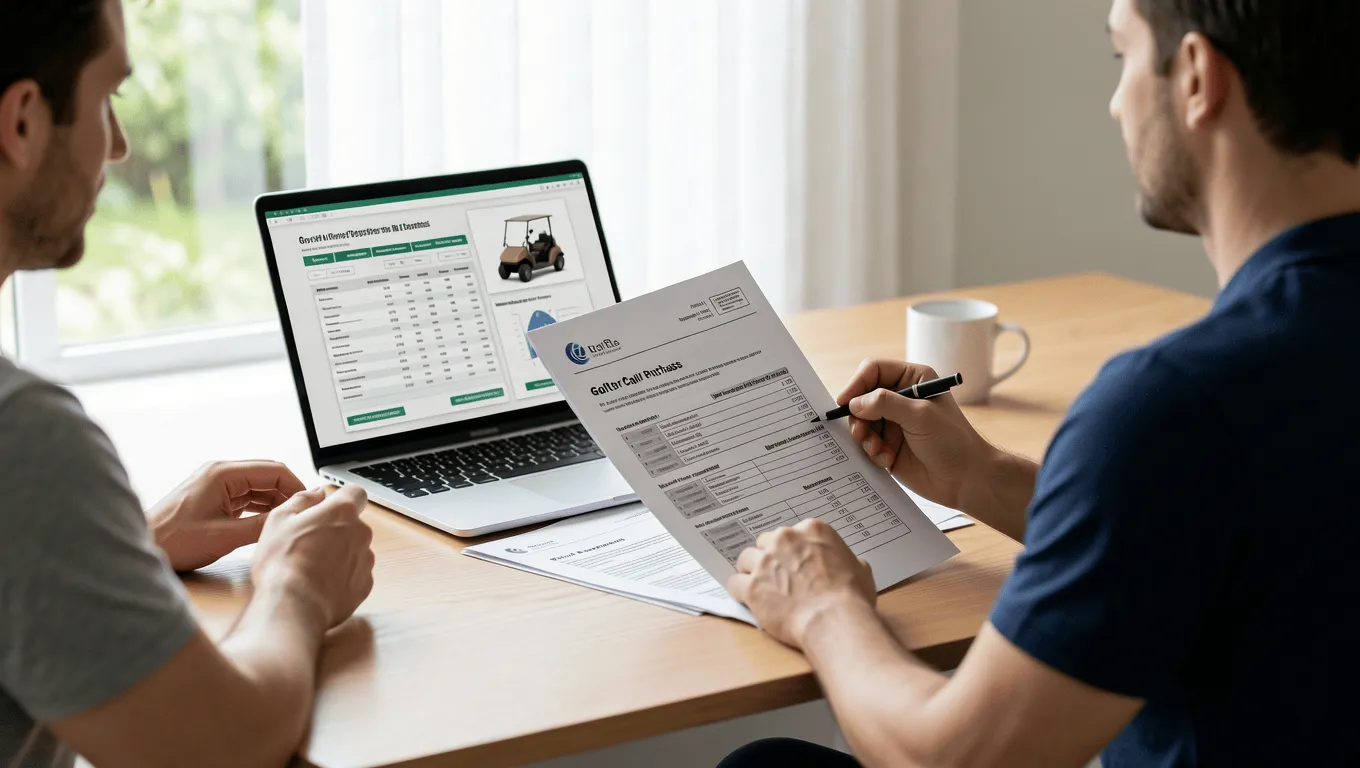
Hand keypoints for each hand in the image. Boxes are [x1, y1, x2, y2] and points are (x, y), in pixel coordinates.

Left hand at [148, 461, 308, 570]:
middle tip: (303, 512)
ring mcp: (215, 484)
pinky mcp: (212, 497)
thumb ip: (261, 527)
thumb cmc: (174, 540)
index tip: (309, 502)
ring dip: (274, 501)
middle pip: (267, 476)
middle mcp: (220, 473)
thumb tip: (289, 521)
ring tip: (289, 518)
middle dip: (287, 493)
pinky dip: (260, 507)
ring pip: (258, 487)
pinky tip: (269, 521)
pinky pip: (246, 497)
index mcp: (223, 474)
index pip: (274, 470)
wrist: (143, 546)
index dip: (296, 485)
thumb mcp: (225, 536)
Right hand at [251, 484, 374, 629]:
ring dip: (339, 554)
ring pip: (355, 550)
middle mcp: (361, 533)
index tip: (327, 509)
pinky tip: (320, 584)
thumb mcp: (279, 519)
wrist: (292, 606)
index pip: (355, 493)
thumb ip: (303, 499)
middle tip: (307, 545)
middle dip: (335, 530)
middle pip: (353, 524)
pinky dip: (342, 577)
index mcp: (342, 512)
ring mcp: (365, 561)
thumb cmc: (282, 562)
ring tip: (311, 568)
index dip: (341, 499)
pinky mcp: (365, 586)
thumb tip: (318, 492)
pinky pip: (355, 574)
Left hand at [726, 519, 876, 648]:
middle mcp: (785, 539)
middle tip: (777, 576)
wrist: (835, 620)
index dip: (791, 550)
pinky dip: (740, 591)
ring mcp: (766, 561)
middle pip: (764, 542)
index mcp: (812, 530)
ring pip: (746, 559)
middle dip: (769, 558)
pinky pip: (735, 583)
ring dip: (751, 572)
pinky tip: (748, 599)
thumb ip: (848, 560)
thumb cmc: (851, 598)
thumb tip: (851, 564)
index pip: (791, 533)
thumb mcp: (861, 570)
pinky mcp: (752, 586)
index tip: (793, 562)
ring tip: (760, 587)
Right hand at [839, 359, 992, 510]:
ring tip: (879, 451)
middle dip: (858, 417)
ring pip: (860, 422)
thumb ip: (886, 403)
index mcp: (912, 379)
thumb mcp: (920, 416)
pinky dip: (872, 452)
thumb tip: (855, 403)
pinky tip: (888, 460)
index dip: (857, 384)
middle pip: (861, 397)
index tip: (844, 403)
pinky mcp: (888, 444)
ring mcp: (892, 422)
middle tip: (860, 434)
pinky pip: (865, 443)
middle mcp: (900, 397)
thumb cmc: (952, 442)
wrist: (965, 479)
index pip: (873, 371)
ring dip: (865, 438)